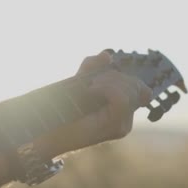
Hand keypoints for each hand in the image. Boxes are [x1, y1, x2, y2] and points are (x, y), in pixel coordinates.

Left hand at [33, 51, 151, 157]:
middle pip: (136, 86)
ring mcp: (122, 125)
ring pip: (130, 90)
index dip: (124, 77)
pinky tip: (91, 90)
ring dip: (108, 81)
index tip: (99, 79)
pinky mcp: (115, 128)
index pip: (140, 88)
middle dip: (113, 76)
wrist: (46, 131)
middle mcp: (126, 119)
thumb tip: (107, 55)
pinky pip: (122, 99)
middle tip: (90, 84)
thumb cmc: (61, 109)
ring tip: (88, 88)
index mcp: (121, 109)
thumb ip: (93, 67)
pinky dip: (107, 88)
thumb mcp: (79, 81)